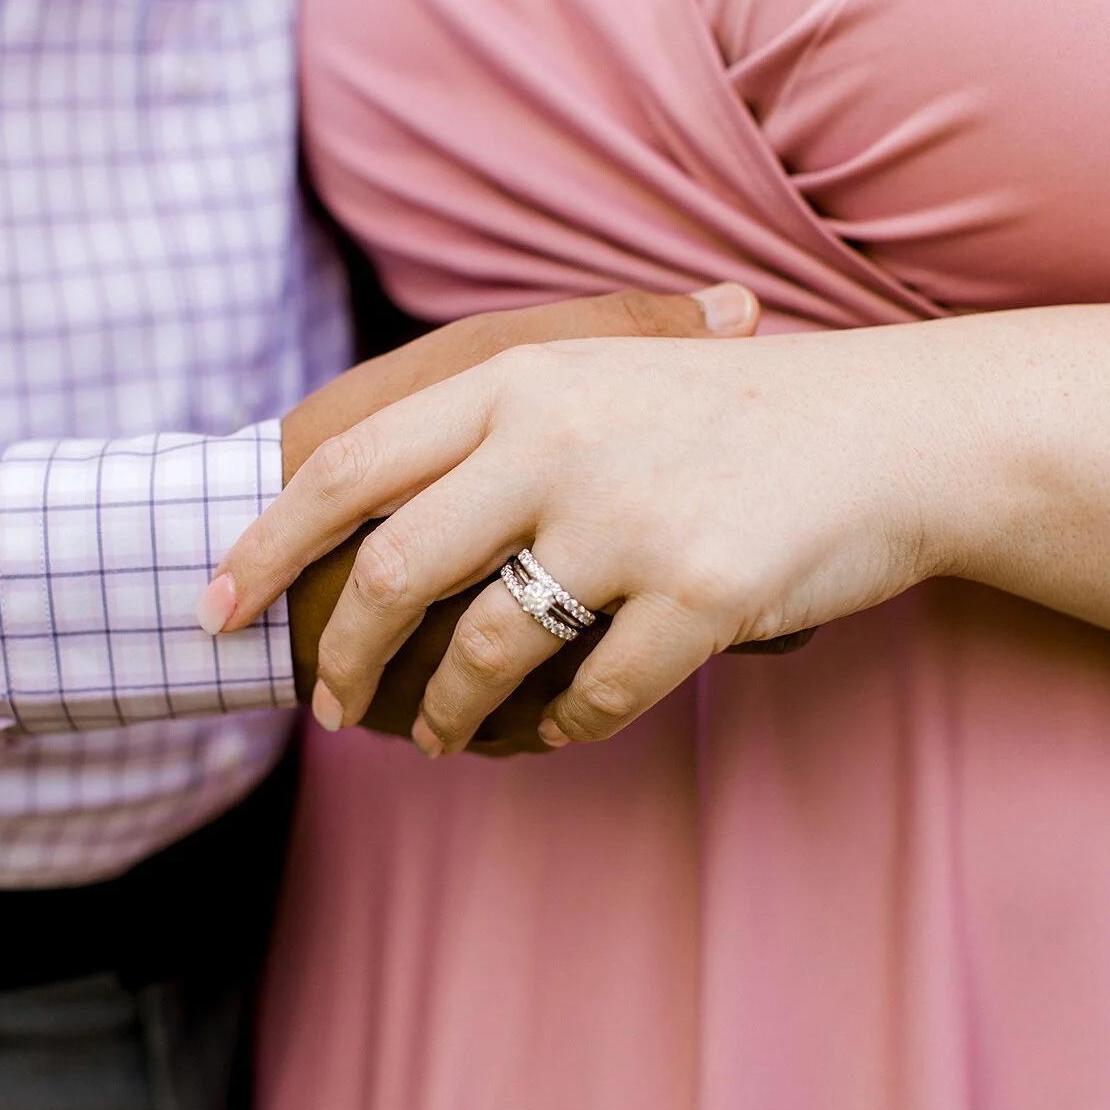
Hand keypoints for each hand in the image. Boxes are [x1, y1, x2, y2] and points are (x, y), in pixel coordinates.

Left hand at [211, 322, 971, 756]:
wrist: (895, 427)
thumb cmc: (736, 409)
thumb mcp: (605, 371)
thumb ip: (495, 417)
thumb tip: (379, 499)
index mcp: (523, 376)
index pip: (353, 465)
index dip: (267, 542)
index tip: (214, 608)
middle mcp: (564, 439)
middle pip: (398, 570)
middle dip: (344, 656)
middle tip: (329, 705)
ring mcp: (634, 517)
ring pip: (486, 650)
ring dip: (445, 714)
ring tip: (440, 738)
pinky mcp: (705, 593)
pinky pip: (593, 698)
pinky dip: (559, 732)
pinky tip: (551, 732)